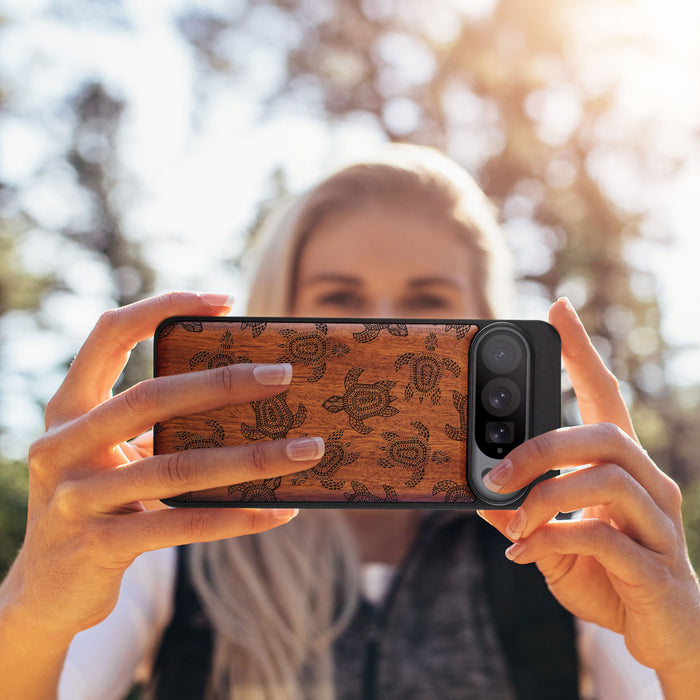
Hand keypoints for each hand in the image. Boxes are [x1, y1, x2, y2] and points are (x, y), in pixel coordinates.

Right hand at [3, 292, 324, 639]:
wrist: (45, 591)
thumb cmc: (97, 504)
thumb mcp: (112, 456)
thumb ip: (155, 427)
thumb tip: (247, 401)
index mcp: (68, 410)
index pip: (109, 334)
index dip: (162, 307)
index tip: (224, 301)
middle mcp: (62, 446)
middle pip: (151, 398)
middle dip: (223, 383)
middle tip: (284, 375)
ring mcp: (76, 498)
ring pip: (178, 467)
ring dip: (253, 458)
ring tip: (307, 450)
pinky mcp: (99, 546)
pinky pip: (183, 524)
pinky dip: (237, 517)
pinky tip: (280, 511)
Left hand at [478, 298, 699, 691]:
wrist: (664, 635)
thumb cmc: (609, 576)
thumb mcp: (553, 540)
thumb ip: (522, 515)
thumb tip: (479, 496)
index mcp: (622, 468)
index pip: (605, 396)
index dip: (582, 352)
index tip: (558, 309)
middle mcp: (649, 484)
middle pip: (604, 434)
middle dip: (542, 447)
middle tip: (495, 472)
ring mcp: (659, 523)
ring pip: (607, 479)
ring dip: (545, 497)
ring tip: (512, 522)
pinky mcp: (656, 566)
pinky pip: (604, 537)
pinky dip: (553, 539)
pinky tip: (524, 554)